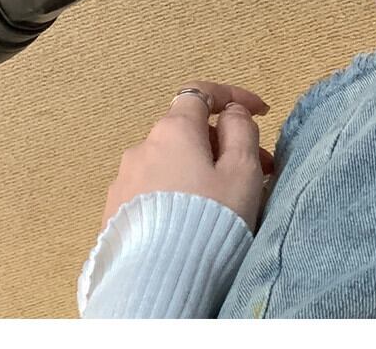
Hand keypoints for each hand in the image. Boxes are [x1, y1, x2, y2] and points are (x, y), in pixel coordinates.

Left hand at [102, 81, 273, 233]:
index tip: (259, 111)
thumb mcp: (242, 171)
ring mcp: (124, 180)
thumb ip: (241, 130)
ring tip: (227, 202)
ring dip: (201, 170)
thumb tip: (231, 112)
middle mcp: (142, 147)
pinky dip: (178, 192)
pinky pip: (154, 189)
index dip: (234, 96)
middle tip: (258, 171)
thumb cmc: (209, 221)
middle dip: (224, 144)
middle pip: (189, 131)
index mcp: (173, 130)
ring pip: (171, 162)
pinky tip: (194, 219)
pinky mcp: (115, 211)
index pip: (202, 93)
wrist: (159, 282)